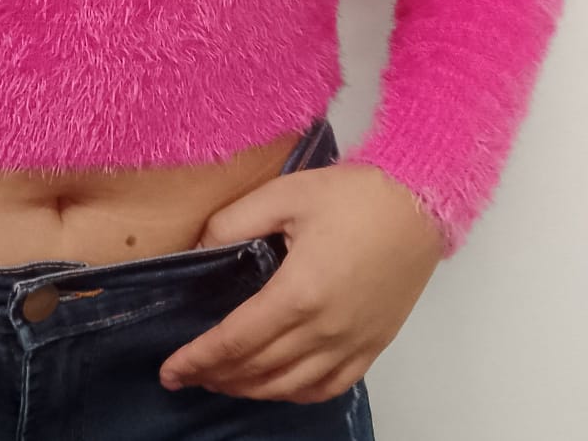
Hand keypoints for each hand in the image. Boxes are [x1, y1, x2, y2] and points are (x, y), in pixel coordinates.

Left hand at [159, 162, 446, 403]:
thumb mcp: (284, 194)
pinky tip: (276, 386)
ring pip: (290, 387)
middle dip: (215, 376)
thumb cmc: (353, 195)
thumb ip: (234, 221)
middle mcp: (325, 330)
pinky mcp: (372, 346)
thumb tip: (198, 247)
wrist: (418, 204)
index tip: (169, 370)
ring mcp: (352, 344)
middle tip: (185, 374)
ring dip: (250, 389)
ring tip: (220, 380)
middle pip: (258, 370)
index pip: (235, 341)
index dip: (198, 359)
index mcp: (298, 292)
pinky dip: (295, 393)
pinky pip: (328, 387)